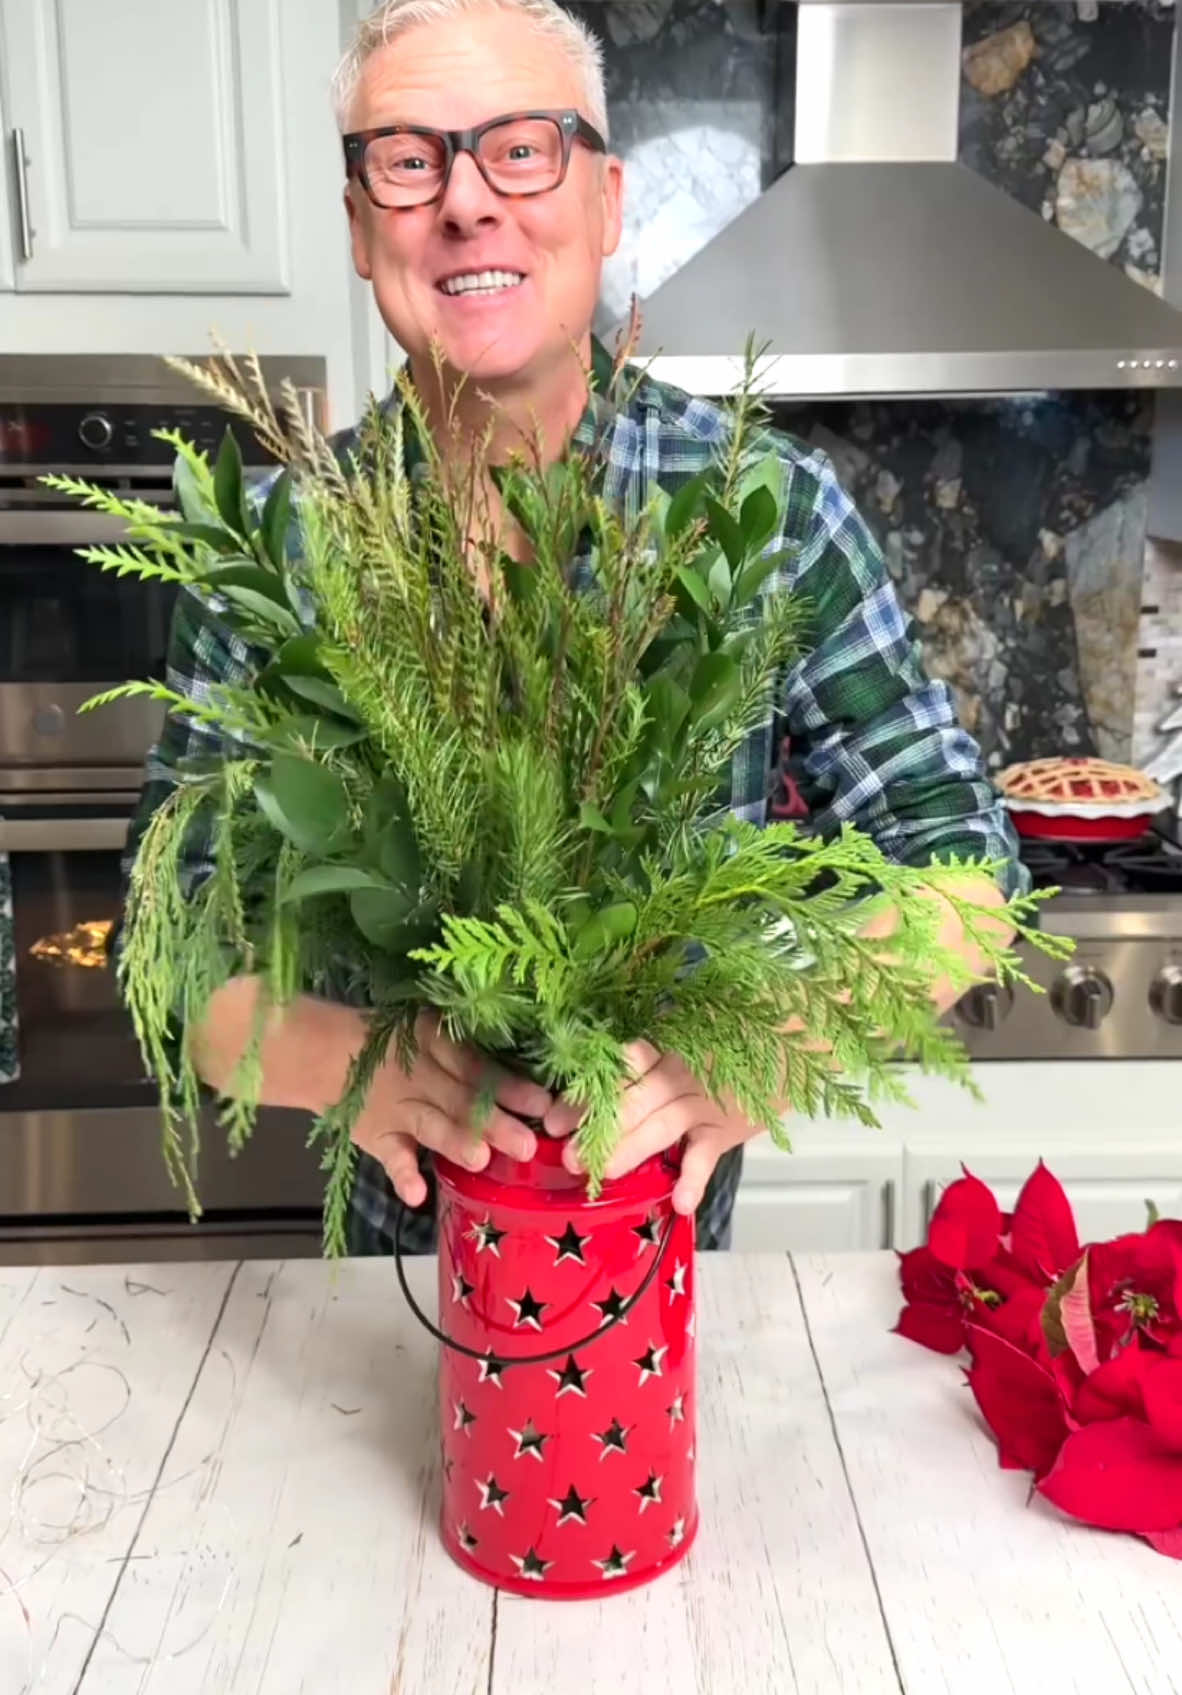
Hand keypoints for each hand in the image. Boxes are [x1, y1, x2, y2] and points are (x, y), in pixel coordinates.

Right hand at [356, 1011, 550, 1207]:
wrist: (330, 1054)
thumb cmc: (399, 1045)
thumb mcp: (432, 1035)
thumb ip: (472, 1057)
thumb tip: (535, 1088)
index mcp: (441, 1048)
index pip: (479, 1067)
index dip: (510, 1086)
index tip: (545, 1104)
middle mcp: (424, 1079)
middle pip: (463, 1100)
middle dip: (494, 1123)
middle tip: (526, 1146)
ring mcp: (399, 1111)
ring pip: (430, 1126)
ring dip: (453, 1141)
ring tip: (480, 1159)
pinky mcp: (378, 1137)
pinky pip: (390, 1157)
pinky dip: (401, 1176)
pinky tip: (416, 1195)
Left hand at [543, 1040, 764, 1217]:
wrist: (785, 1050)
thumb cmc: (723, 1052)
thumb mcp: (681, 1046)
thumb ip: (643, 1065)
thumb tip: (585, 1098)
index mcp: (659, 1052)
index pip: (614, 1073)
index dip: (584, 1097)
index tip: (552, 1119)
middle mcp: (677, 1074)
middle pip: (632, 1101)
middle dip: (598, 1130)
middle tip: (569, 1156)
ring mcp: (703, 1102)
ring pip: (661, 1126)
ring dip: (630, 1151)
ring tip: (601, 1174)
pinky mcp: (726, 1128)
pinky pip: (707, 1155)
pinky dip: (694, 1178)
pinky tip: (680, 1202)